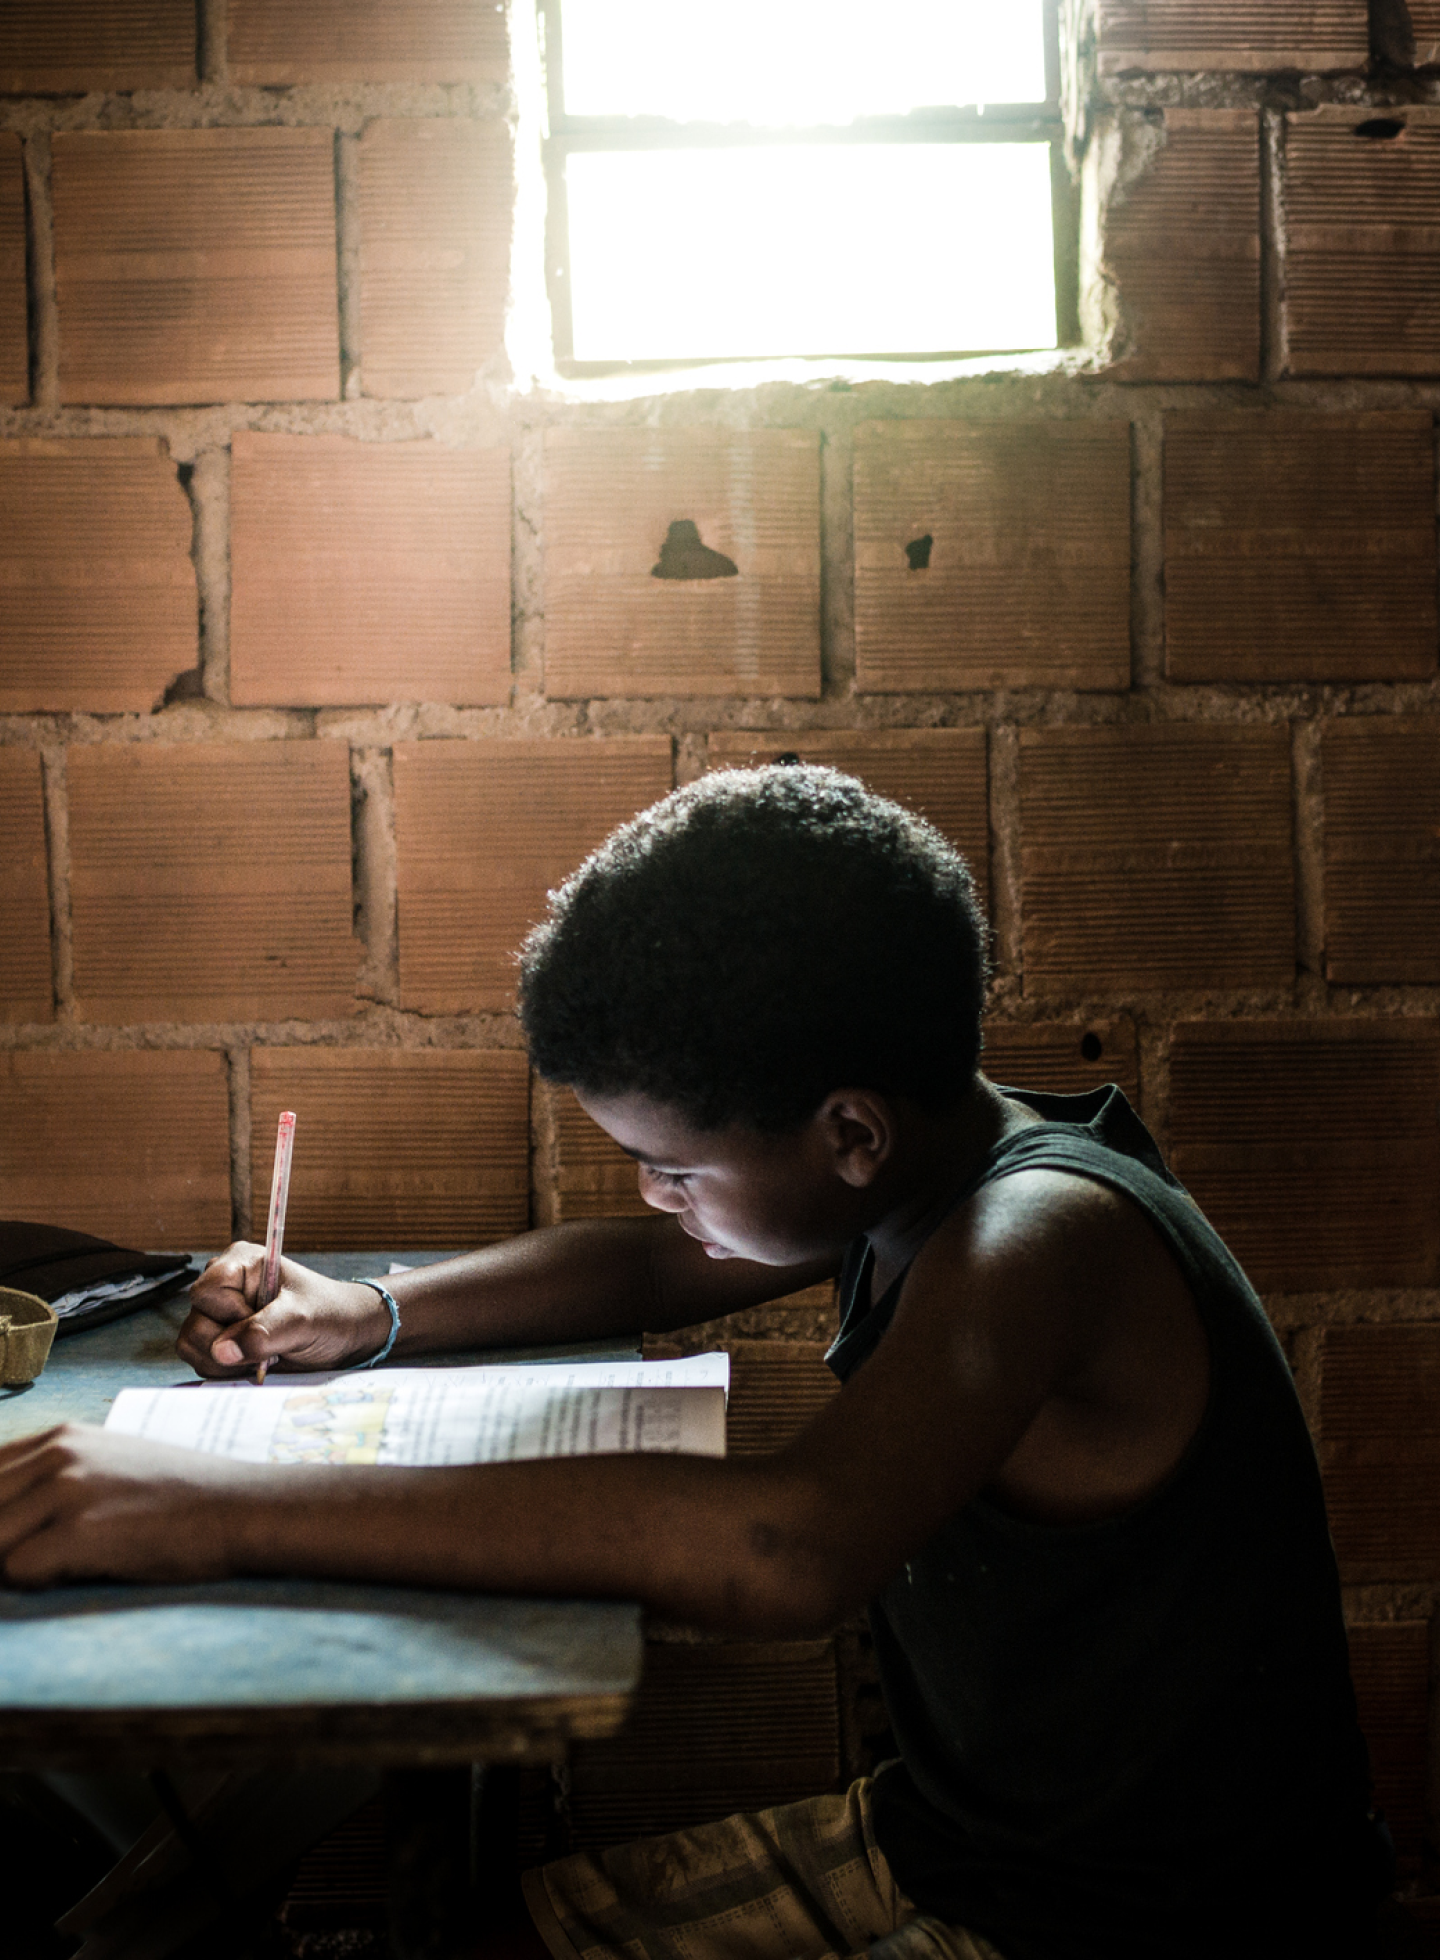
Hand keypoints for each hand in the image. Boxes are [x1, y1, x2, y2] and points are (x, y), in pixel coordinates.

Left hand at [0, 1424, 260, 1587]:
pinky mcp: (83, 1529)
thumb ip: (55, 1480)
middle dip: (0, 1542)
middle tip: (32, 1557)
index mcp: (61, 1437)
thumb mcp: (110, 1467)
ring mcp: (70, 1489)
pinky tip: (71, 1575)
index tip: (13, 1536)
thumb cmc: (181, 1499)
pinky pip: (15, 1571)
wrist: (242, 1507)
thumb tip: (11, 1518)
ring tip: (54, 1569)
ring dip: (9, 1565)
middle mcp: (59, 1454)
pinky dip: (32, 1583)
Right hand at [178, 1244, 392, 1377]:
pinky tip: (258, 1364)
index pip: (205, 1292)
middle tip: (269, 1345)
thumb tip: (221, 1352)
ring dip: (228, 1363)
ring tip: (265, 1355)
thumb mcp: (303, 1320)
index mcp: (241, 1264)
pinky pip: (203, 1362)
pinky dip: (229, 1371)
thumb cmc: (330, 1314)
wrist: (346, 1335)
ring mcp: (220, 1316)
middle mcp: (224, 1288)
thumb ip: (263, 1333)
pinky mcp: (222, 1342)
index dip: (230, 1314)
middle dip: (230, 1345)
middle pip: (195, 1324)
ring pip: (193, 1346)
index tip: (262, 1319)